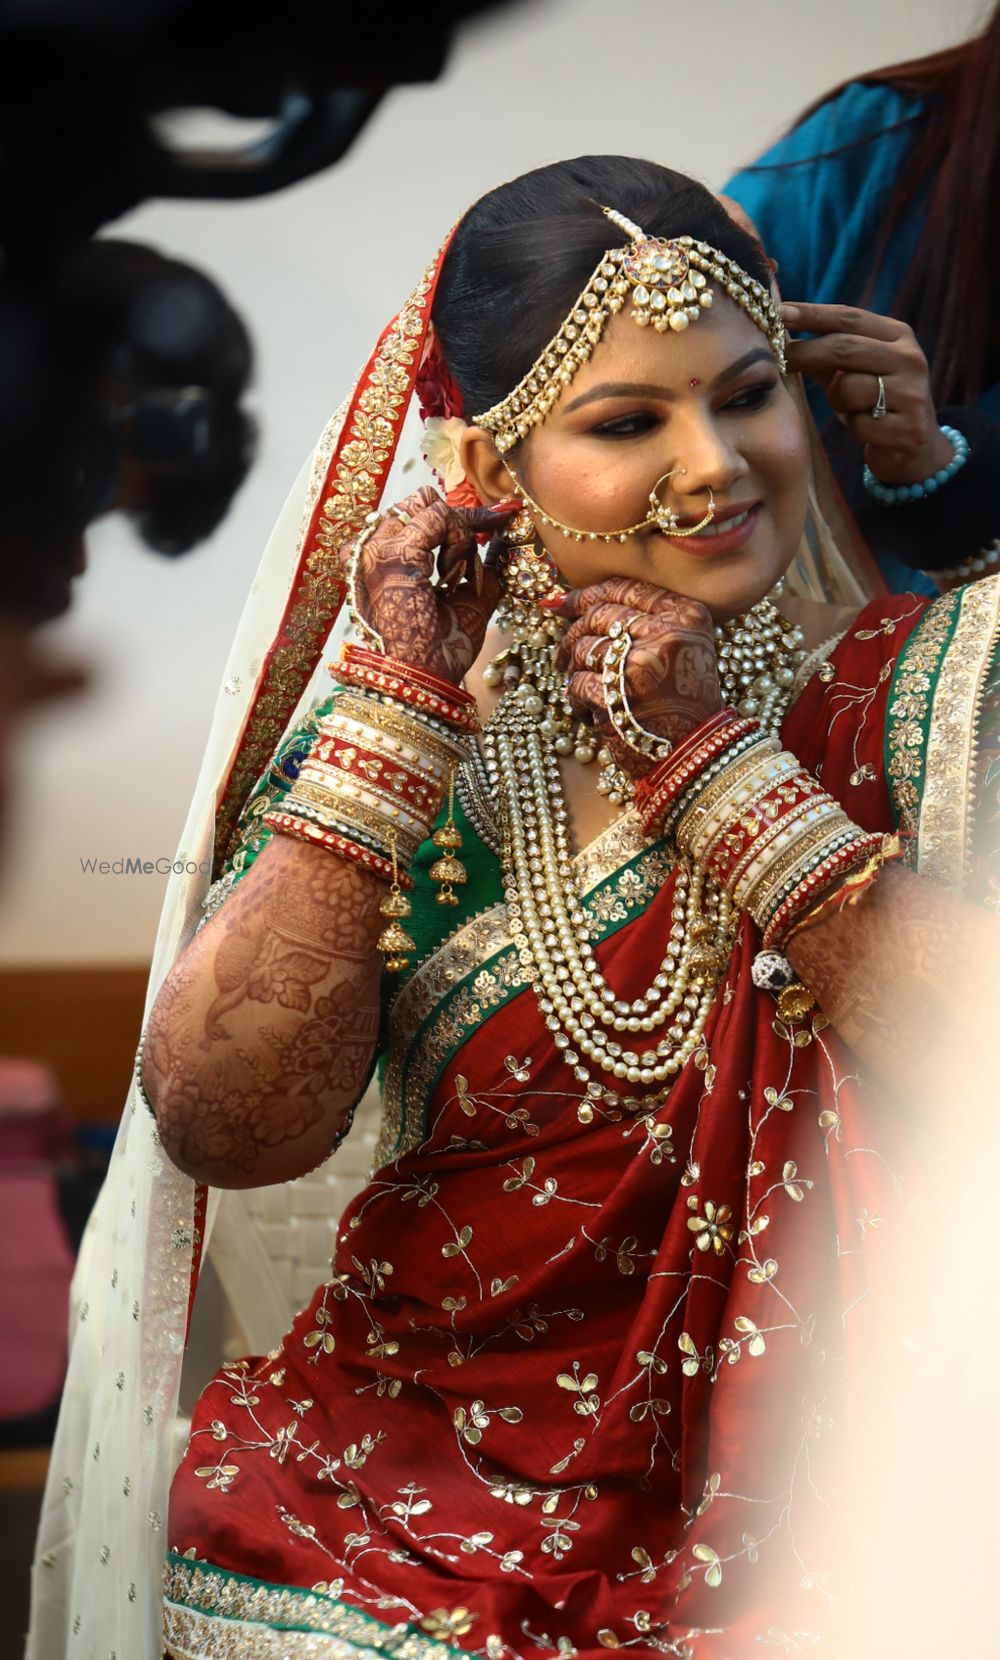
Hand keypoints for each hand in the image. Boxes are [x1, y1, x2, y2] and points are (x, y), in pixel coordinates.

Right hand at [354, 487, 515, 684]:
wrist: (422, 678)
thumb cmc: (438, 651)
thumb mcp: (466, 600)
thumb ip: (481, 568)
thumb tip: (503, 539)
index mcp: (377, 562)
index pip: (415, 516)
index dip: (458, 517)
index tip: (497, 517)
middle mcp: (368, 551)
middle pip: (418, 503)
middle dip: (457, 523)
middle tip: (478, 551)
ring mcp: (375, 550)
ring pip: (428, 506)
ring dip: (456, 534)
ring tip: (457, 577)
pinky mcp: (392, 554)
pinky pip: (437, 519)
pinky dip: (459, 538)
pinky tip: (457, 573)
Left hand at [555, 578, 720, 781]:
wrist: (696, 756)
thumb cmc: (685, 705)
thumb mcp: (684, 649)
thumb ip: (646, 622)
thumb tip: (576, 602)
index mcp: (686, 617)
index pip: (626, 589)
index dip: (587, 594)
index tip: (562, 602)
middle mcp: (666, 634)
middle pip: (599, 616)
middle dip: (573, 635)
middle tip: (564, 654)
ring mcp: (639, 664)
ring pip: (584, 649)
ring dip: (575, 670)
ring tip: (586, 688)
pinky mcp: (616, 695)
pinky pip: (577, 684)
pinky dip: (576, 699)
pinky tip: (589, 711)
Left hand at [783, 301, 953, 486]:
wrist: (916, 447)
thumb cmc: (875, 403)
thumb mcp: (854, 372)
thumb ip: (825, 354)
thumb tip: (779, 333)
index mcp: (898, 336)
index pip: (848, 317)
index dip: (811, 314)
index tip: (777, 312)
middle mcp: (909, 359)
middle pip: (845, 348)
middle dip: (806, 352)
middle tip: (776, 358)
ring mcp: (911, 394)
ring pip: (848, 388)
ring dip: (836, 400)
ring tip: (849, 407)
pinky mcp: (907, 429)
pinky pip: (858, 424)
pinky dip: (852, 427)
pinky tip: (867, 429)